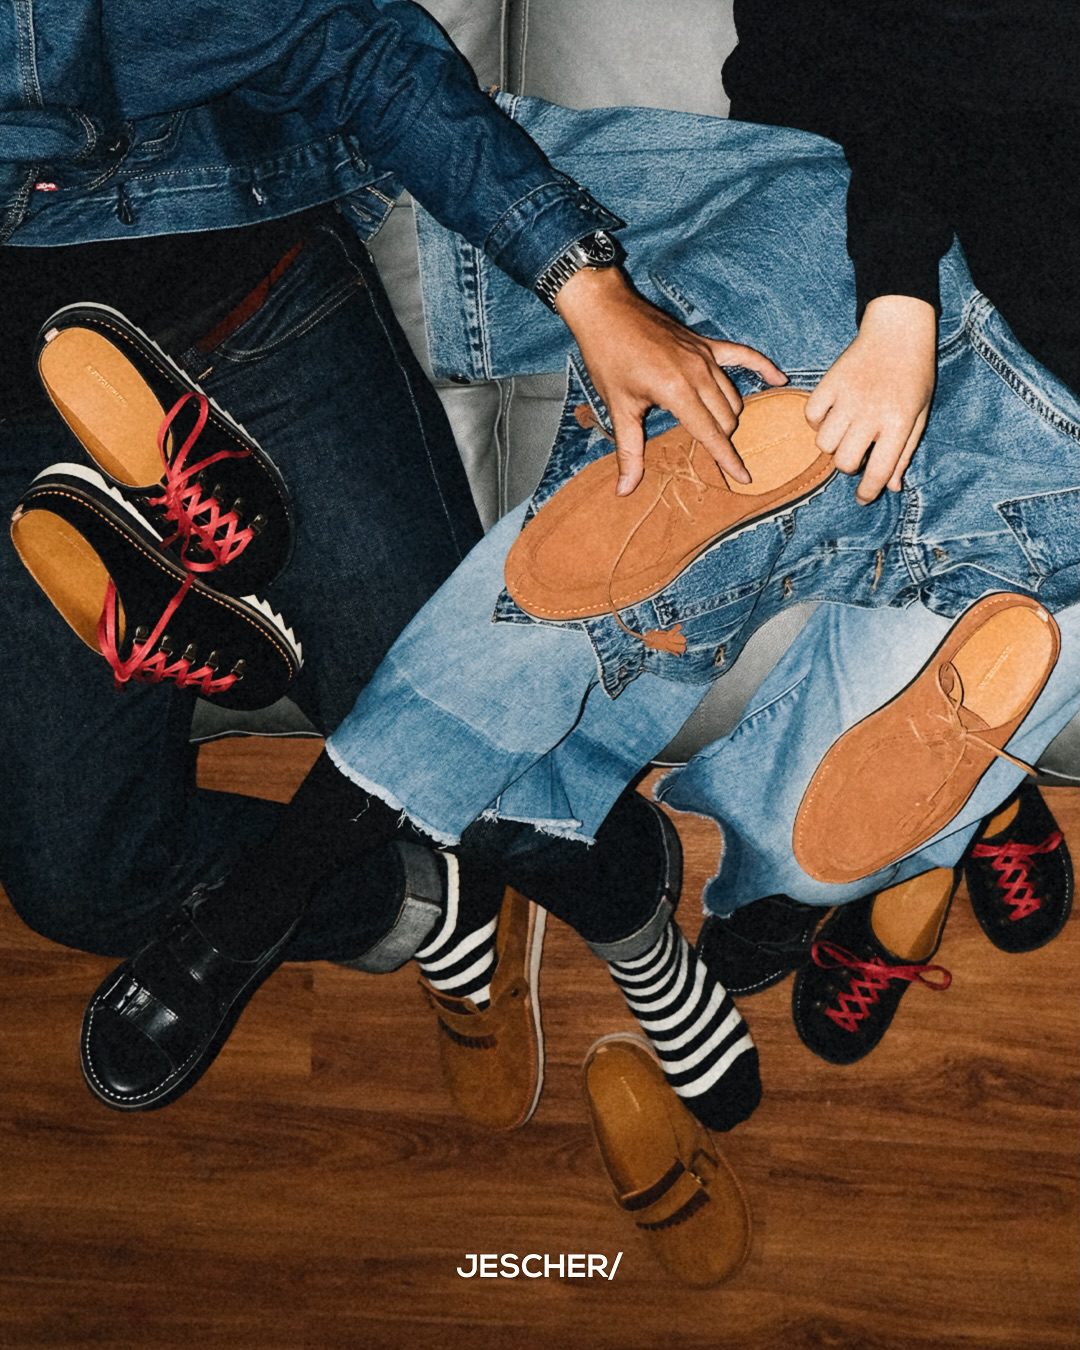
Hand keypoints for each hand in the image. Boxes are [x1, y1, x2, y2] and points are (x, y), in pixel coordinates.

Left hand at [554, 267, 786, 494]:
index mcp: (677, 392)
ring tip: (721, 431)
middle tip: (707, 451)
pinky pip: (742, 356)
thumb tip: (625, 489)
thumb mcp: (618, 408)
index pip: (712, 435)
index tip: (744, 479)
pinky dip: (762, 368)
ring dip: (729, 416)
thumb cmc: (608, 359)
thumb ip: (629, 452)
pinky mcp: (705, 343)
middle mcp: (698, 373)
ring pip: (732, 396)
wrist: (607, 310)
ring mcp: (704, 356)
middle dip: (723, 438)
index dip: (728, 460)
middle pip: (727, 418)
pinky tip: (779, 379)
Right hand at [804, 295, 936, 503]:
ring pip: (823, 443)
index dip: (868, 492)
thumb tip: (891, 487)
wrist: (898, 331)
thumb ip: (904, 452)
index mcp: (898, 422)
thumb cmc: (914, 375)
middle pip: (844, 462)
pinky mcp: (829, 383)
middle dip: (850, 466)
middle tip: (858, 453)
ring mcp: (847, 397)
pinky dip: (816, 422)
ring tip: (844, 433)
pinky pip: (810, 416)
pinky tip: (830, 416)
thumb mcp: (919, 414)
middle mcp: (871, 413)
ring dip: (832, 446)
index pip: (877, 471)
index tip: (863, 498)